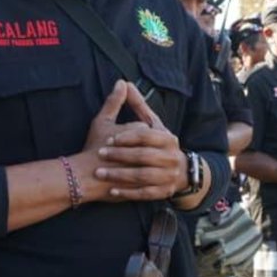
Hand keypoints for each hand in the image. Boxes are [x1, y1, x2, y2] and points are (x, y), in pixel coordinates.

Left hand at [90, 82, 187, 200]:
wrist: (176, 171)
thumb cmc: (156, 144)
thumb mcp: (149, 124)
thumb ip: (136, 104)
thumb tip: (124, 82)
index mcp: (168, 138)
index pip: (146, 135)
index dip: (126, 137)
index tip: (109, 140)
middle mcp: (172, 157)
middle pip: (144, 156)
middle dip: (119, 156)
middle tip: (100, 155)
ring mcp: (169, 176)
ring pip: (143, 176)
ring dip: (119, 175)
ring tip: (100, 174)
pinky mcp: (163, 192)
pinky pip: (145, 193)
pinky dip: (127, 193)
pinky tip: (112, 191)